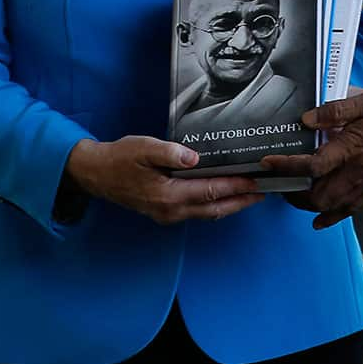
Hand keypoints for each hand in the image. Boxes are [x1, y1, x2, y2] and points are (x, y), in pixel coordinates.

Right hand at [66, 136, 263, 224]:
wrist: (98, 174)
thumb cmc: (120, 158)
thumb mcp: (143, 148)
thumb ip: (169, 152)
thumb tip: (193, 157)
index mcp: (169, 195)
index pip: (212, 191)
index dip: (237, 186)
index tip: (256, 181)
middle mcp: (171, 211)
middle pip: (216, 208)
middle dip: (242, 201)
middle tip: (264, 193)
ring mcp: (168, 215)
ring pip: (208, 213)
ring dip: (231, 205)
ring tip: (250, 196)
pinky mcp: (165, 213)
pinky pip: (198, 212)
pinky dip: (215, 205)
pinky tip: (222, 196)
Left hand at [260, 88, 362, 227]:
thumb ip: (334, 111)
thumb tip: (306, 120)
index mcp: (351, 148)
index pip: (312, 166)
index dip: (287, 166)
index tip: (268, 163)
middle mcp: (357, 171)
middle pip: (318, 195)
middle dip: (294, 194)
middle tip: (277, 184)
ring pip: (333, 207)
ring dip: (309, 206)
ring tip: (293, 197)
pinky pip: (352, 209)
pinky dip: (333, 217)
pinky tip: (320, 220)